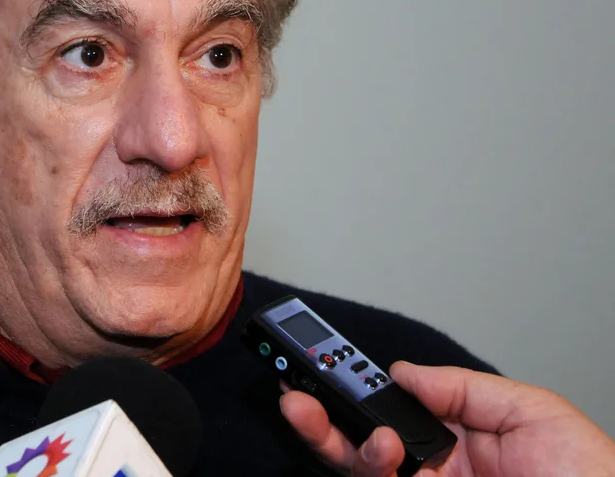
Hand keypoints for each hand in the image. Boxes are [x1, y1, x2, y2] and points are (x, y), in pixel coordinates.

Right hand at [280, 361, 614, 475]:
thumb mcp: (533, 412)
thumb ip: (462, 388)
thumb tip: (402, 372)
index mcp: (459, 436)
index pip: (393, 407)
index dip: (354, 385)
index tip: (322, 362)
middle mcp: (436, 469)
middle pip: (362, 440)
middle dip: (322, 416)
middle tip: (295, 392)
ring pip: (363, 471)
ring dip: (344, 443)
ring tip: (362, 430)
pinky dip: (370, 468)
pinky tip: (381, 452)